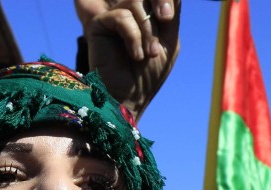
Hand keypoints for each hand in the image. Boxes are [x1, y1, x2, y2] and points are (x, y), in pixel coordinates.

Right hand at [75, 0, 179, 119]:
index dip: (165, 0)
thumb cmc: (147, 76)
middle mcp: (129, 12)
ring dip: (147, 31)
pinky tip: (134, 55)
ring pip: (136, 3)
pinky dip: (132, 37)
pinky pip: (122, 16)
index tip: (168, 18)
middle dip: (158, 14)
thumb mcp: (168, 41)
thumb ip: (171, 12)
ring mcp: (114, 17)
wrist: (126, 99)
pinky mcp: (99, 24)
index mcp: (146, 14)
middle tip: (161, 35)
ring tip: (147, 54)